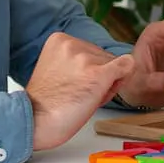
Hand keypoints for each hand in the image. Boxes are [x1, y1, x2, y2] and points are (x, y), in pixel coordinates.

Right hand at [26, 33, 139, 151]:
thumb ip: (78, 61)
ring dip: (107, 83)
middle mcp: (73, 44)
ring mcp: (86, 58)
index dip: (90, 69)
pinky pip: (127, 67)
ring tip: (84, 97)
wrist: (36, 122)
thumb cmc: (47, 104)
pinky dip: (122, 80)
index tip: (74, 84)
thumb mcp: (58, 70)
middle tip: (79, 94)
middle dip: (100, 75)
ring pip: (116, 65)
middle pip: (105, 56)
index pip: (92, 50)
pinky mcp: (98, 74)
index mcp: (59, 40)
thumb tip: (111, 61)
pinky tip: (101, 93)